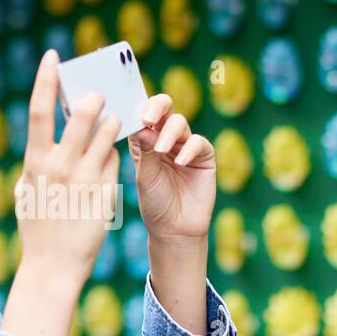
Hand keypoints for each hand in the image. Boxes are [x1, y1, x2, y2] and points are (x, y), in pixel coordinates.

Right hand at [14, 49, 120, 285]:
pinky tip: (110, 158)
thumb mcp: (27, 190)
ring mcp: (85, 180)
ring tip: (112, 123)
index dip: (46, 79)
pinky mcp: (105, 193)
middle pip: (83, 115)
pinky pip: (115, 160)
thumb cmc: (37, 227)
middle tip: (99, 96)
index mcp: (35, 162)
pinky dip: (113, 154)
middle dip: (95, 99)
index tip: (54, 56)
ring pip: (109, 133)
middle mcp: (60, 167)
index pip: (40, 111)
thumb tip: (44, 134)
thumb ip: (36, 161)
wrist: (54, 266)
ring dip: (112, 123)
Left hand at [127, 93, 214, 244]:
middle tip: (148, 118)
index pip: (141, 115)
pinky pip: (198, 143)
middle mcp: (165, 138)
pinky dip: (189, 149)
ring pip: (180, 122)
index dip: (137, 109)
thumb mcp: (145, 175)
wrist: (174, 228)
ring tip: (161, 151)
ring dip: (169, 133)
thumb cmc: (154, 203)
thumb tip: (143, 124)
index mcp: (145, 140)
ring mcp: (185, 145)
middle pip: (164, 108)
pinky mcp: (204, 156)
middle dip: (156, 107)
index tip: (132, 114)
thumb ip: (145, 149)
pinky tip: (180, 162)